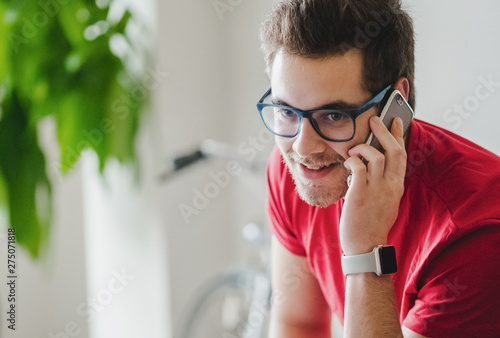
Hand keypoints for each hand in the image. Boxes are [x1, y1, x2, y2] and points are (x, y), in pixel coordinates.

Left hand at [339, 116, 406, 254]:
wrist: (365, 246)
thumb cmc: (371, 224)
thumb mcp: (385, 202)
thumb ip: (383, 184)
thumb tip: (374, 167)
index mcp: (396, 186)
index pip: (402, 155)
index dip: (399, 136)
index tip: (397, 120)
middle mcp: (390, 186)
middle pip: (394, 151)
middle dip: (385, 131)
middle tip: (375, 119)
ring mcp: (376, 190)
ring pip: (376, 156)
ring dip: (363, 148)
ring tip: (354, 151)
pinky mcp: (359, 195)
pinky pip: (358, 168)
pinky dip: (352, 161)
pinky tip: (348, 163)